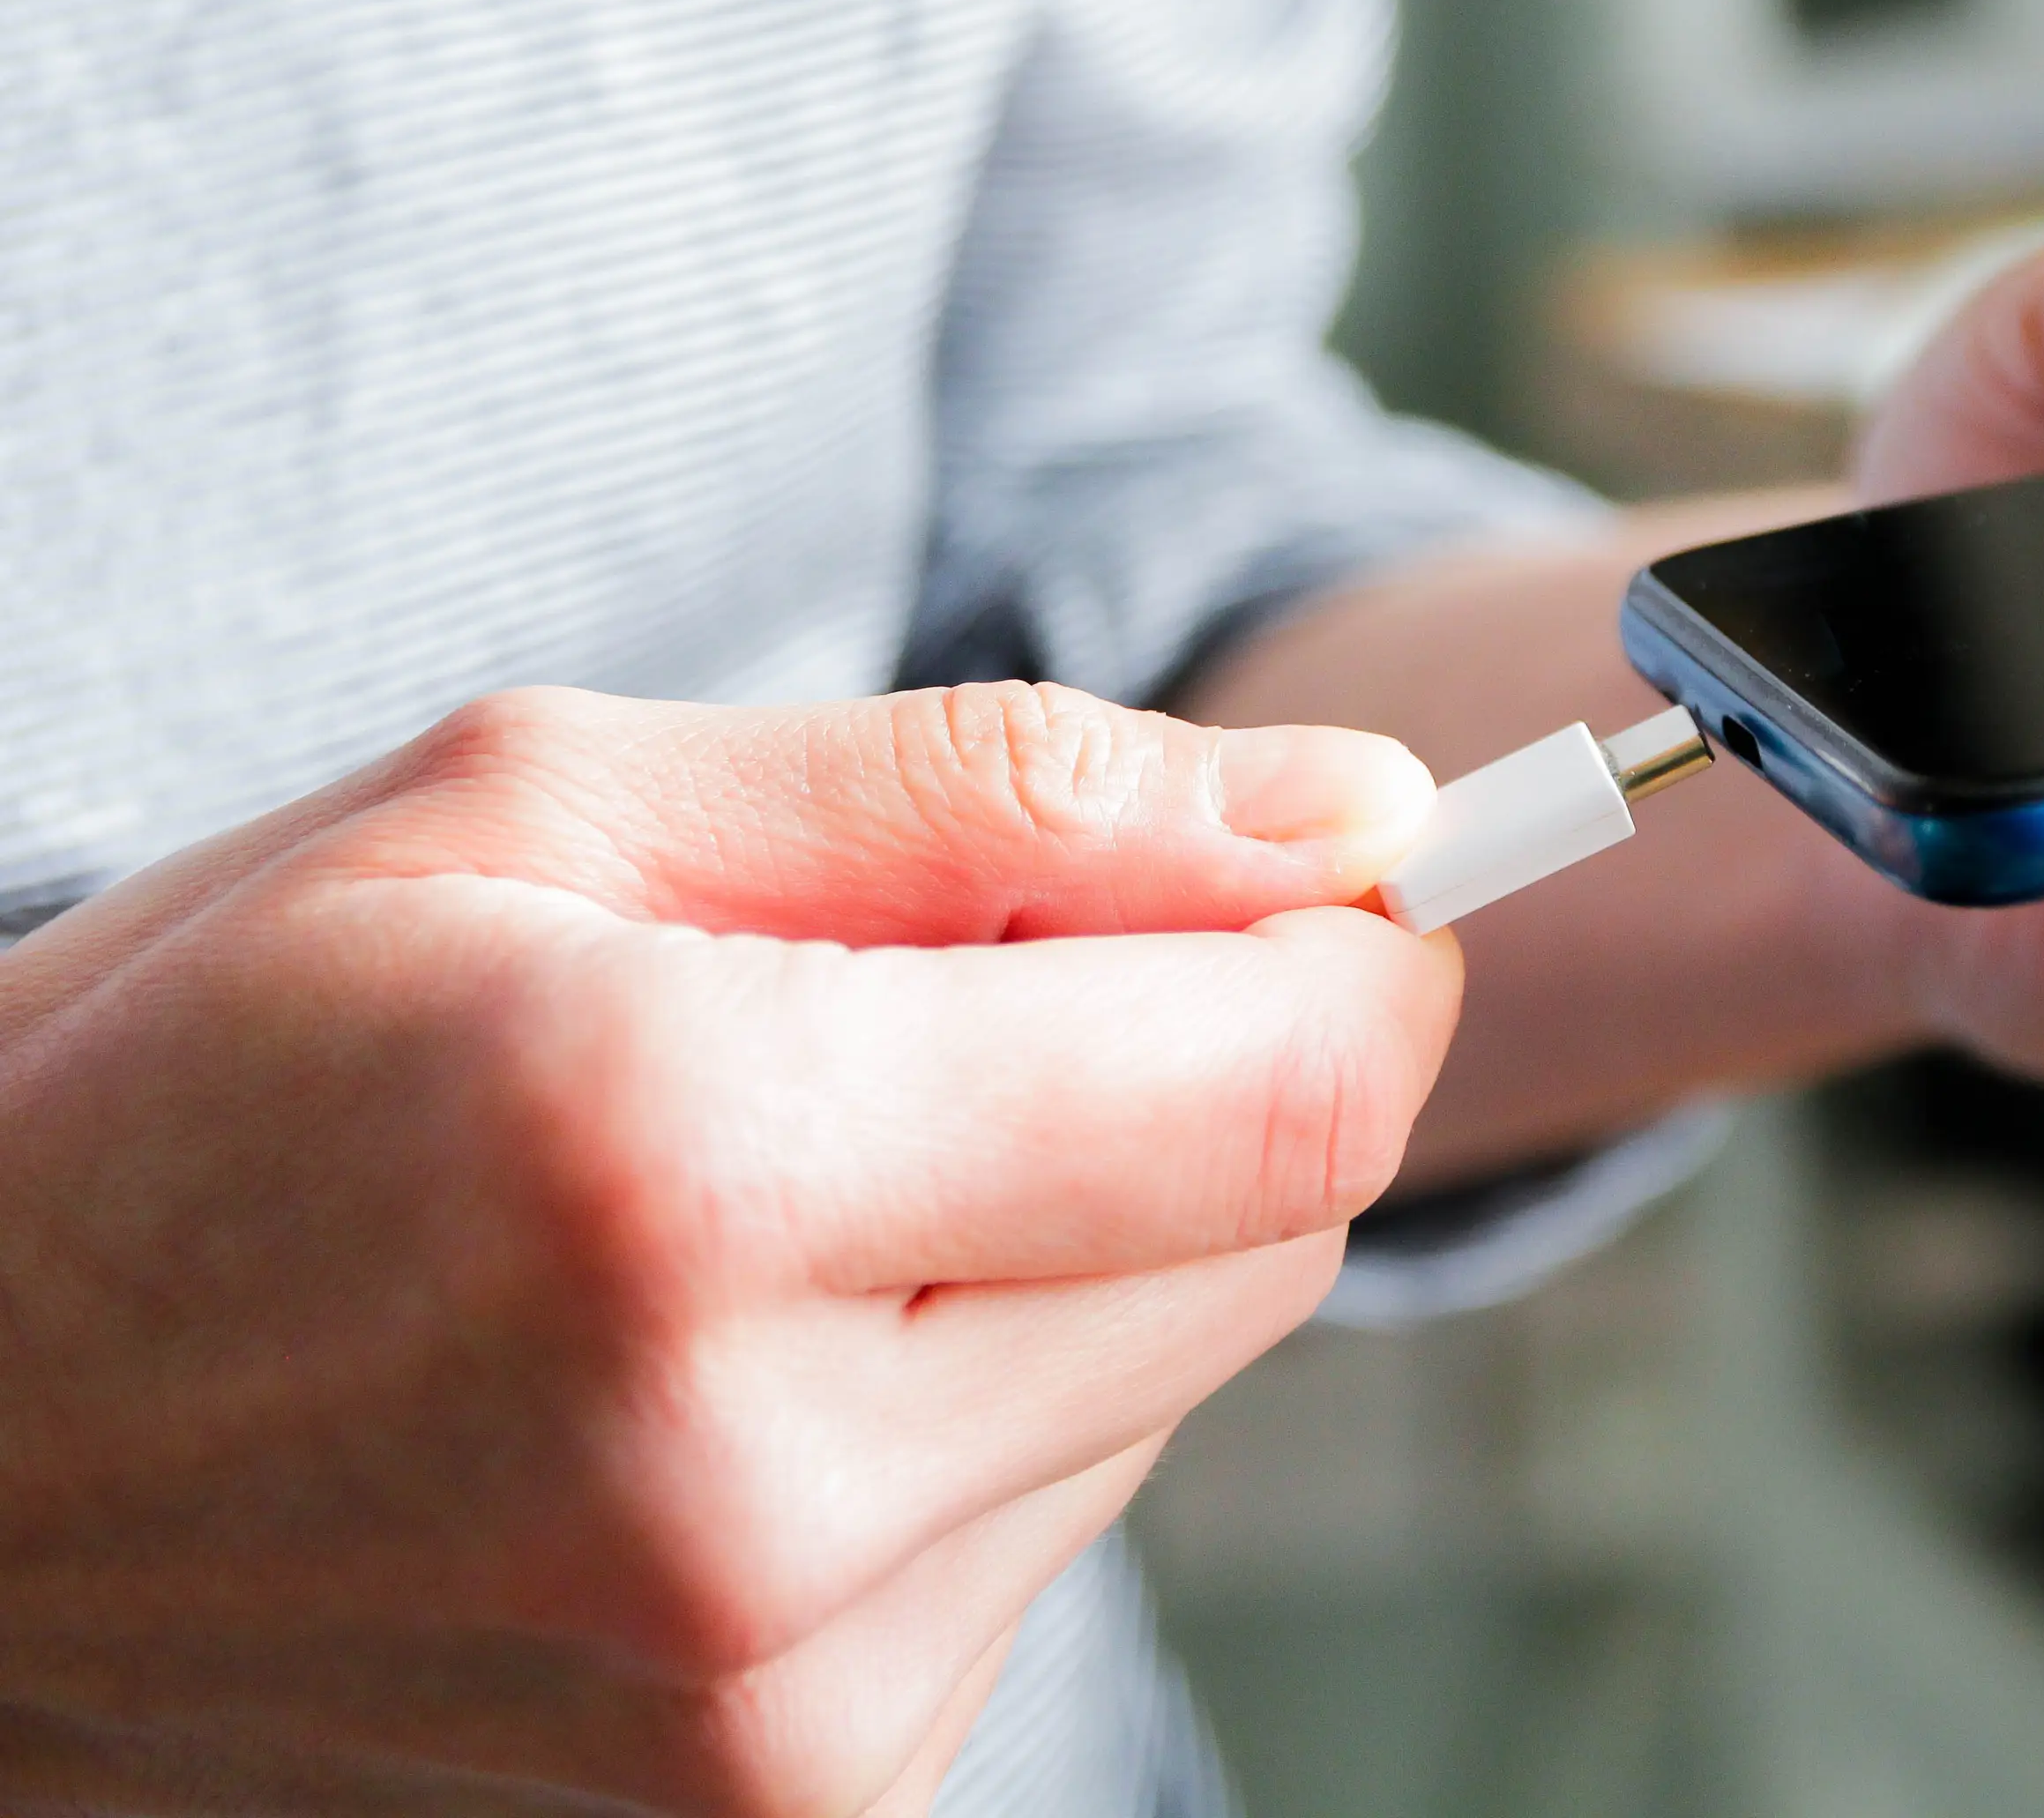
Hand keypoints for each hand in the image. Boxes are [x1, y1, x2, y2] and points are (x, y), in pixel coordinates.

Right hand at [0, 685, 1452, 1812]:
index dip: (1364, 952)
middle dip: (1200, 1068)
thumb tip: (1361, 816)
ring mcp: (771, 1707)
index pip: (1287, 1091)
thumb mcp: (550, 808)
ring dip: (1064, 1242)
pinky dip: (970, 1406)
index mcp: (679, 1173)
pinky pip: (1043, 1532)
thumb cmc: (211, 1071)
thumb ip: (1000, 795)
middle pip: (1274, 1233)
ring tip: (777, 1192)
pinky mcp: (788, 1813)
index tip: (1314, 875)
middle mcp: (749, 1494)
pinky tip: (742, 1361)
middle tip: (957, 993)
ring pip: (1172, 1383)